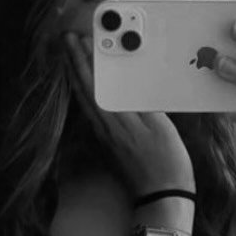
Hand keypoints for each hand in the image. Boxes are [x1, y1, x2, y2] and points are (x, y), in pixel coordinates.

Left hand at [63, 32, 195, 196]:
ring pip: (85, 100)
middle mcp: (104, 128)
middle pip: (84, 90)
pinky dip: (85, 94)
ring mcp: (104, 137)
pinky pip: (91, 111)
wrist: (161, 196)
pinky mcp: (108, 143)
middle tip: (67, 41)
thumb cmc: (167, 162)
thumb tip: (123, 83)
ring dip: (78, 76)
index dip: (84, 61)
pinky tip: (87, 88)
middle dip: (75, 63)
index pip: (95, 85)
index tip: (77, 39)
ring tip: (72, 57)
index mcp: (117, 121)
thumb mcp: (160, 128)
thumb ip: (139, 105)